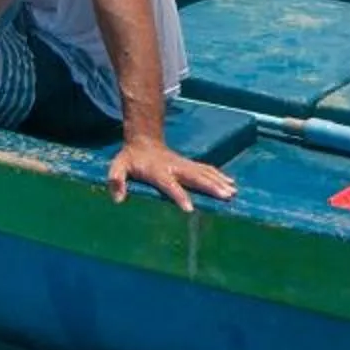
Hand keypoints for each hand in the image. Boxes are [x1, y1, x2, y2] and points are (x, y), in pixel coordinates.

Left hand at [109, 137, 237, 212]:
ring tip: (233, 192)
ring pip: (204, 172)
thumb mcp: (118, 167)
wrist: (143, 140)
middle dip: (211, 186)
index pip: (170, 185)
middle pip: (195, 177)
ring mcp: (184, 164)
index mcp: (157, 171)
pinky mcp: (189, 164)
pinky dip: (219, 175)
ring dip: (219, 181)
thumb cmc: (131, 158)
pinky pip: (206, 169)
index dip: (179, 196)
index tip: (190, 208)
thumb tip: (118, 200)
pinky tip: (231, 183)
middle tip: (226, 196)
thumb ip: (117, 181)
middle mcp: (174, 167)